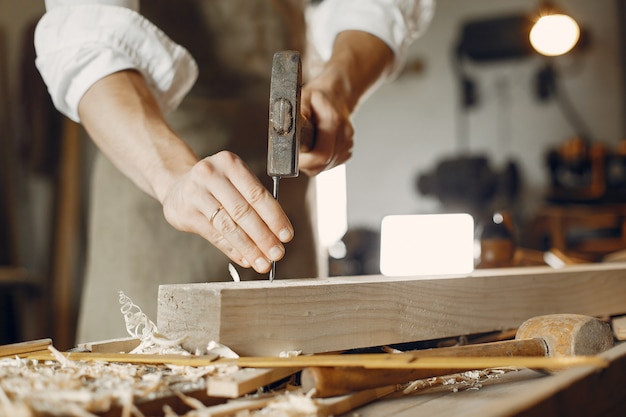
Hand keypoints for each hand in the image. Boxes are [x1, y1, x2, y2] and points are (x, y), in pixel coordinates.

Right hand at [161, 151, 293, 272]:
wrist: (178, 185)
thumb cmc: (216, 185)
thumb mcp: (235, 182)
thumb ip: (254, 204)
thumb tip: (276, 236)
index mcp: (229, 163)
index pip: (257, 194)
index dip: (274, 217)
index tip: (287, 236)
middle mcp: (210, 175)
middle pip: (242, 211)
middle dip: (263, 236)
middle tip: (277, 254)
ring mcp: (194, 193)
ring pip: (228, 226)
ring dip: (249, 248)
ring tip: (262, 262)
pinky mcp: (184, 213)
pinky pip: (214, 235)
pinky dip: (232, 250)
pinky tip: (245, 258)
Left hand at [298, 30, 393, 175]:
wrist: (334, 94)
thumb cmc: (316, 97)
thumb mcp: (300, 99)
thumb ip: (295, 116)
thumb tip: (286, 132)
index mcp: (332, 121)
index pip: (321, 156)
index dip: (304, 162)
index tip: (294, 158)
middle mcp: (344, 133)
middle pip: (323, 164)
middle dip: (307, 163)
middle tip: (297, 153)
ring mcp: (348, 143)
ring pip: (327, 166)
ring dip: (314, 163)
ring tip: (308, 145)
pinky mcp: (348, 149)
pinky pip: (332, 164)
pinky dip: (322, 161)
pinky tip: (317, 147)